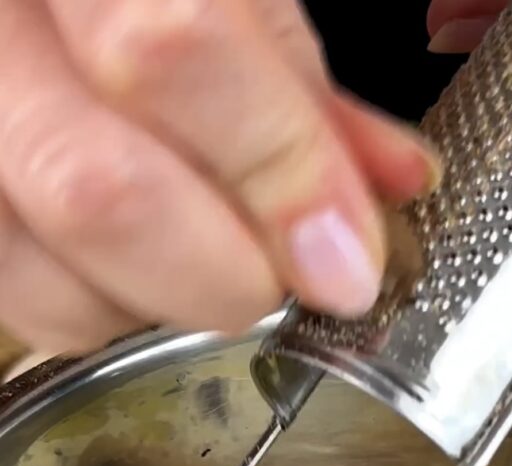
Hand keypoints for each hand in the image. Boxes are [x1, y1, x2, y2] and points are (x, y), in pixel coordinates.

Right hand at [0, 0, 439, 355]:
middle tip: (281, 281)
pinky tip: (135, 266)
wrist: (52, 4)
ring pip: (44, 276)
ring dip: (159, 302)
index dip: (283, 174)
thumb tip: (394, 185)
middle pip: (94, 192)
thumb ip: (300, 85)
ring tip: (198, 257)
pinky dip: (102, 309)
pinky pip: (20, 298)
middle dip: (227, 275)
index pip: (173, 49)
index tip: (349, 262)